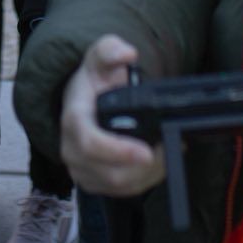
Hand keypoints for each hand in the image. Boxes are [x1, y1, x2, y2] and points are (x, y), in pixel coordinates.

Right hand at [59, 35, 166, 196]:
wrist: (80, 100)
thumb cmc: (92, 80)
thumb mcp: (99, 57)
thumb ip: (111, 50)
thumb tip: (128, 54)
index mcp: (73, 120)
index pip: (91, 144)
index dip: (119, 151)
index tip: (147, 151)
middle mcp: (72, 150)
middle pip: (110, 173)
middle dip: (146, 166)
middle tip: (171, 148)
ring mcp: (81, 169)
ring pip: (119, 186)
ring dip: (149, 174)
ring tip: (169, 152)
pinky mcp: (92, 182)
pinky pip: (122, 192)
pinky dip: (145, 180)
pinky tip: (158, 162)